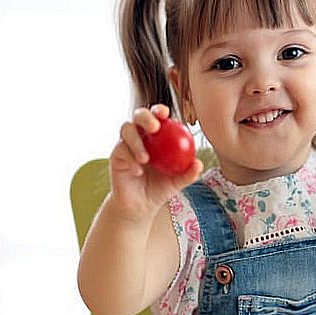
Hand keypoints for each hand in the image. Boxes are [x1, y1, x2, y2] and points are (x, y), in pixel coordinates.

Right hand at [109, 104, 202, 220]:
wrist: (140, 205)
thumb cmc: (160, 188)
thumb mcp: (177, 182)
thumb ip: (188, 173)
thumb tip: (199, 164)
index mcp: (157, 135)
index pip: (157, 116)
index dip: (159, 110)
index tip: (166, 113)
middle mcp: (140, 134)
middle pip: (139, 115)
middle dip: (145, 117)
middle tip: (155, 128)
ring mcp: (126, 143)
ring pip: (126, 130)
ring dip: (136, 141)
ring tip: (146, 158)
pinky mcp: (116, 155)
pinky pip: (120, 150)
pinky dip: (130, 159)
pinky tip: (138, 170)